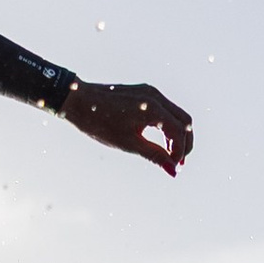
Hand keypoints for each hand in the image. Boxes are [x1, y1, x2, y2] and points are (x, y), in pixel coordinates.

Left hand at [65, 81, 192, 175]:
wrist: (78, 101)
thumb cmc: (99, 123)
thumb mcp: (128, 143)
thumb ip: (153, 155)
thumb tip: (172, 170)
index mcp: (152, 108)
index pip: (179, 131)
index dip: (180, 151)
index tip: (175, 168)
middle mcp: (155, 96)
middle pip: (184, 121)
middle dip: (185, 143)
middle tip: (178, 163)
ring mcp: (151, 92)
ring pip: (176, 114)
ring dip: (177, 135)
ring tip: (170, 155)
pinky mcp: (145, 92)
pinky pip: (165, 109)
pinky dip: (167, 125)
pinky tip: (160, 141)